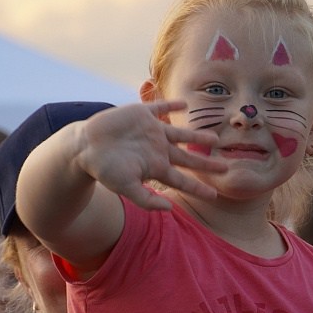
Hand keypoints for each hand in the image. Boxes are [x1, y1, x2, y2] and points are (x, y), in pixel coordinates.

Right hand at [75, 101, 225, 211]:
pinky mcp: (141, 114)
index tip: (215, 196)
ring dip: (198, 136)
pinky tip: (185, 104)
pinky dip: (172, 105)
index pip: (182, 180)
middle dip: (207, 164)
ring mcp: (151, 131)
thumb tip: (169, 208)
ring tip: (215, 138)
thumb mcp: (125, 188)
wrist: (85, 146)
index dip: (198, 188)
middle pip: (188, 158)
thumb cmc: (104, 170)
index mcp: (156, 167)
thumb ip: (146, 200)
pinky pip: (161, 108)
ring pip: (181, 134)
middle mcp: (158, 149)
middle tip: (227, 167)